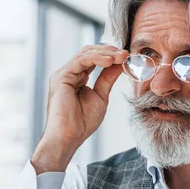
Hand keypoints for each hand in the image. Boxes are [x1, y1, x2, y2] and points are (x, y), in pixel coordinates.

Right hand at [31, 45, 127, 173]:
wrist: (69, 136)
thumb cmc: (82, 122)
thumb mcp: (101, 96)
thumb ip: (107, 79)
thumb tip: (120, 64)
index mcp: (78, 78)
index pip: (95, 59)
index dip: (112, 56)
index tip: (128, 57)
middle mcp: (70, 73)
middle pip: (90, 52)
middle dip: (110, 51)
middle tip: (126, 54)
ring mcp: (64, 74)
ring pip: (86, 53)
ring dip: (106, 53)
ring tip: (121, 57)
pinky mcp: (61, 76)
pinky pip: (80, 60)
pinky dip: (97, 58)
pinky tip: (110, 61)